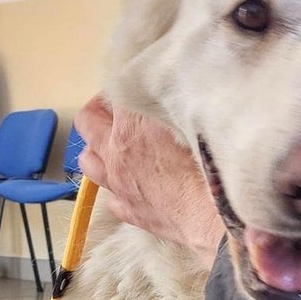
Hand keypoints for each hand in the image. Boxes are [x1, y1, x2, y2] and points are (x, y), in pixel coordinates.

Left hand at [75, 95, 224, 264]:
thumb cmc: (208, 164)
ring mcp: (118, 185)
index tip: (137, 84)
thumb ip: (170, 99)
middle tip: (117, 109)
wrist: (213, 215)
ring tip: (114, 145)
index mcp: (128, 127)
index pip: (113, 92)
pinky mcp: (130, 212)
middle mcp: (115, 154)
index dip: (125, 84)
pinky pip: (111, 196)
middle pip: (87, 123)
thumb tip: (164, 88)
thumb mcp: (190, 117)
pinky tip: (133, 184)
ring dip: (97, 149)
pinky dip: (117, 187)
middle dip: (99, 111)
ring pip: (89, 161)